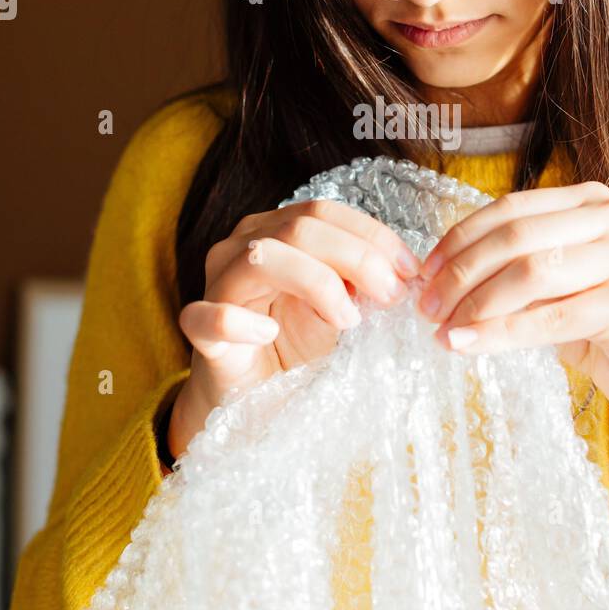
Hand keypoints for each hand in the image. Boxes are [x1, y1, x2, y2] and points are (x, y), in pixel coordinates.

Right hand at [169, 199, 420, 457]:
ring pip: (260, 257)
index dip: (371, 235)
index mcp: (275, 232)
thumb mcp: (338, 309)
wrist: (249, 397)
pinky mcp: (198, 330)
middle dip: (356, 257)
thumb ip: (360, 285)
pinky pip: (207, 316)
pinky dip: (239, 321)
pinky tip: (269, 334)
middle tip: (390, 296)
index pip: (323, 212)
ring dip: (316, 282)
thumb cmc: (293, 345)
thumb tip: (401, 274)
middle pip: (299, 227)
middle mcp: (241, 247)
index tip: (410, 271)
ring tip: (347, 319)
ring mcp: (217, 285)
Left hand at [415, 181, 608, 444]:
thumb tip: (434, 275)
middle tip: (427, 306)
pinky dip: (500, 333)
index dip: (461, 238)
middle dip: (462, 273)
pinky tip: (467, 345)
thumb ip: (509, 264)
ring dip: (477, 304)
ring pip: (531, 273)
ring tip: (444, 330)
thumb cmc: (596, 319)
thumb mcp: (550, 281)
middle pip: (517, 236)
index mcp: (591, 199)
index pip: (511, 208)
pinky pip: (550, 318)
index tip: (423, 272)